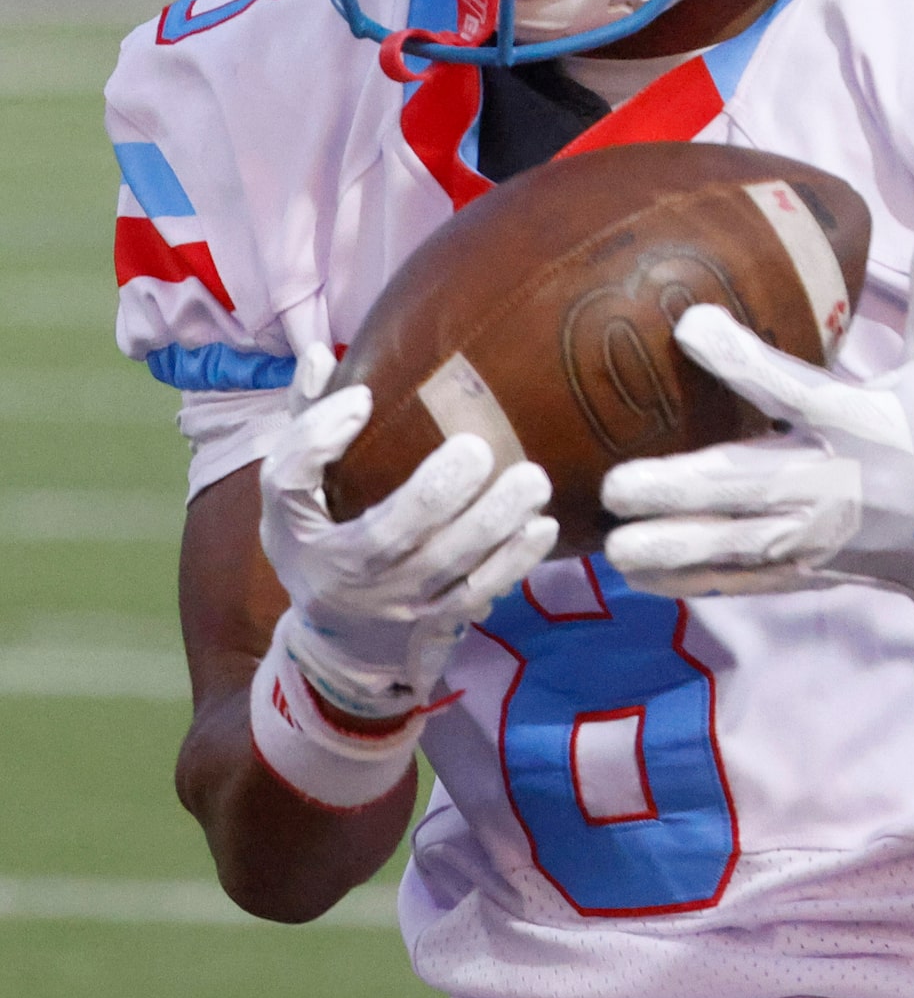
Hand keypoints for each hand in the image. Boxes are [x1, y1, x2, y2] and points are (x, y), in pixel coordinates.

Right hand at [258, 386, 556, 721]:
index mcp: (297, 529)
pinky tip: (542, 526)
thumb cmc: (324, 543)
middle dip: (432, 494)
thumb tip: (322, 354)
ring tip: (532, 479)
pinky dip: (513, 563)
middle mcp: (341, 572)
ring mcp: (394, 601)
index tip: (362, 398)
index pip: (288, 484)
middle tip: (477, 448)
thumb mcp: (297, 497)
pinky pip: (478, 593)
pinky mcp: (438, 620)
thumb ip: (309, 425)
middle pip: (383, 537)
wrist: (343, 643)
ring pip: (443, 568)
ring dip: (491, 524)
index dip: (316, 440)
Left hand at [602, 210, 913, 621]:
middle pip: (748, 485)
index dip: (740, 359)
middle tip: (616, 483)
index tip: (689, 326)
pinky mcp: (821, 569)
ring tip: (613, 545)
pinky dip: (696, 578)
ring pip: (738, 543)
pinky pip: (748, 578)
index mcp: (873, 425)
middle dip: (681, 488)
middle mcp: (842, 486)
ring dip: (675, 545)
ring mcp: (827, 536)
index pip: (794, 389)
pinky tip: (643, 574)